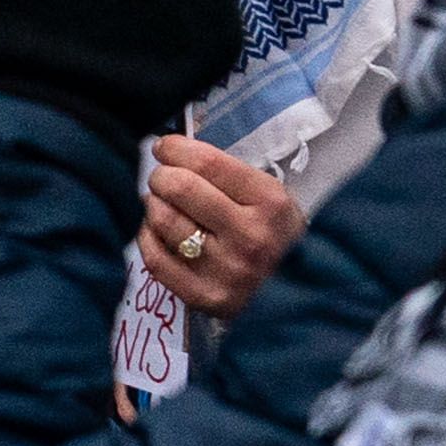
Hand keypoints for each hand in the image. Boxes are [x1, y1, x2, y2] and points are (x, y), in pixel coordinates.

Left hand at [138, 134, 298, 321]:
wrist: (298, 295)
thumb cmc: (276, 237)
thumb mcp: (270, 198)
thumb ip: (226, 175)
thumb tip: (170, 152)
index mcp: (270, 203)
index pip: (207, 163)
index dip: (175, 149)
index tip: (165, 148)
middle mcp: (250, 237)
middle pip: (179, 188)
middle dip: (161, 176)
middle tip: (162, 178)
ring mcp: (228, 271)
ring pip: (163, 221)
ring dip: (153, 205)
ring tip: (161, 204)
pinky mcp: (206, 298)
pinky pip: (156, 259)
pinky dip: (147, 238)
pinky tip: (156, 232)